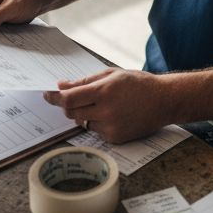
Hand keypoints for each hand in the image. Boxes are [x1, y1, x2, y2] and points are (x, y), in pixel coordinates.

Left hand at [44, 68, 171, 143]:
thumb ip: (85, 81)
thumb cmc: (138, 84)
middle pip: (72, 113)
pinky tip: (113, 114)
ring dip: (85, 113)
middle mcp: (106, 111)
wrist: (164, 101)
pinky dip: (98, 122)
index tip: (47, 94)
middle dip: (68, 105)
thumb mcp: (112, 74)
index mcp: (104, 91)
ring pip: (83, 122)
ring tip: (103, 104)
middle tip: (73, 97)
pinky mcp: (115, 138)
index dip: (55, 97)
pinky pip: (96, 131)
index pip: (69, 99)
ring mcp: (111, 127)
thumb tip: (62, 86)